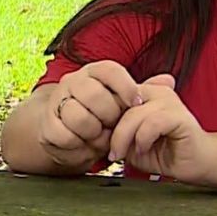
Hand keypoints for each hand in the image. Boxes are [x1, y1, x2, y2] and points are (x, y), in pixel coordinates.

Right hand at [43, 61, 174, 168]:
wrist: (64, 135)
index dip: (126, 87)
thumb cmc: (98, 117)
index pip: (110, 70)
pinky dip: (79, 145)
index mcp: (93, 73)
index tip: (136, 104)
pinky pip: (66, 135)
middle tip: (113, 126)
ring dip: (94, 133)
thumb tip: (169, 80)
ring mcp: (57, 102)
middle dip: (109, 116)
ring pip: (79, 116)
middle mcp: (72, 82)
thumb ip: (143, 92)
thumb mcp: (121, 105)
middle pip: (95, 95)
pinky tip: (84, 145)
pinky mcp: (47, 125)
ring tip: (98, 137)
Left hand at [108, 79, 216, 182]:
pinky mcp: (180, 116)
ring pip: (134, 114)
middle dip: (112, 131)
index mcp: (143, 93)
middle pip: (121, 103)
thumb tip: (95, 127)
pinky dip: (143, 138)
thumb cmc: (162, 153)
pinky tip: (144, 149)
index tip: (99, 140)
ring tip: (126, 154)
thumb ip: (114, 130)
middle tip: (112, 153)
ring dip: (125, 137)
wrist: (195, 165)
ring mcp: (170, 102)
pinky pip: (152, 123)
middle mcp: (156, 91)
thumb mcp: (130, 142)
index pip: (113, 95)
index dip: (103, 118)